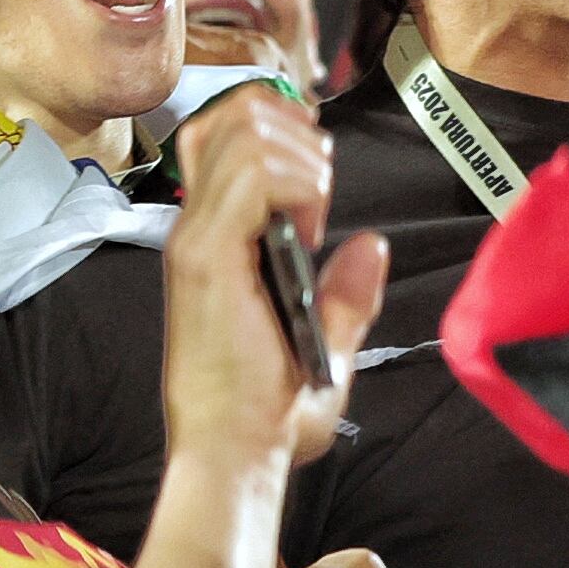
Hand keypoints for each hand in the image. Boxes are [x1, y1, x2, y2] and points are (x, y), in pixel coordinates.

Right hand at [164, 89, 386, 470]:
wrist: (235, 451)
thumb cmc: (270, 411)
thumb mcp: (323, 343)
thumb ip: (348, 293)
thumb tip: (372, 243)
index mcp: (215, 238)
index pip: (220, 132)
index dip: (275, 121)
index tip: (318, 166)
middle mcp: (196, 228)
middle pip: (231, 116)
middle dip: (295, 132)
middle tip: (321, 193)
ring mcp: (196, 239)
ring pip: (243, 134)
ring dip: (301, 161)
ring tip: (315, 214)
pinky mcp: (204, 257)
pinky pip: (251, 178)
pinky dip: (297, 186)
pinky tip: (310, 226)